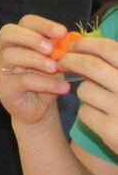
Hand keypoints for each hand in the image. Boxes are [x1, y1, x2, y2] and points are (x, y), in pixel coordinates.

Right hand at [0, 15, 70, 125]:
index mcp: (18, 38)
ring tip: (55, 68)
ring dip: (36, 59)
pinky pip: (22, 80)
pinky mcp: (4, 88)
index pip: (25, 22)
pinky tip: (63, 88)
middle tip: (51, 49)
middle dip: (31, 38)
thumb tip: (72, 39)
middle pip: (8, 32)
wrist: (40, 110)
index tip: (62, 32)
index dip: (43, 24)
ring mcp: (1, 68)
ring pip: (11, 55)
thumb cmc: (46, 80)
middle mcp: (4, 49)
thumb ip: (59, 50)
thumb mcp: (55, 62)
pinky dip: (46, 83)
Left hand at [59, 36, 117, 153]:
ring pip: (85, 90)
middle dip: (70, 60)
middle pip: (91, 65)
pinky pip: (85, 112)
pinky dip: (87, 113)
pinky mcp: (111, 131)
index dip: (86, 44)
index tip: (72, 46)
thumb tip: (83, 43)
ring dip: (84, 91)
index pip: (108, 48)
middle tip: (62, 62)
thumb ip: (112, 65)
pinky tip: (100, 119)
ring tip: (95, 99)